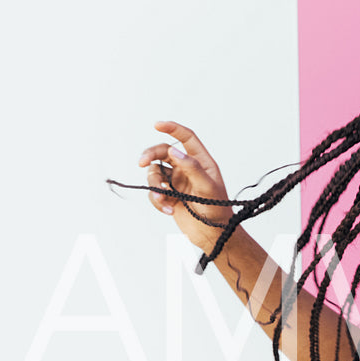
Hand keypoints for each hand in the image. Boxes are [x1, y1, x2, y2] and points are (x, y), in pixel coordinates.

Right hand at [136, 120, 233, 253]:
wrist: (213, 236)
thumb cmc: (218, 212)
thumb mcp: (208, 188)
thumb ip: (192, 168)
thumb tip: (174, 151)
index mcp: (202, 162)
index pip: (187, 138)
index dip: (173, 129)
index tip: (157, 124)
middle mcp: (188, 169)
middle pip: (163, 152)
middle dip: (150, 155)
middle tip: (141, 162)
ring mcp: (177, 182)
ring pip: (155, 172)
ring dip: (155, 185)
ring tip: (163, 199)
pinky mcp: (169, 196)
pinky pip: (154, 191)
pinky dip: (157, 200)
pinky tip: (168, 210)